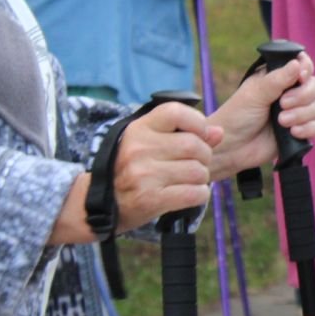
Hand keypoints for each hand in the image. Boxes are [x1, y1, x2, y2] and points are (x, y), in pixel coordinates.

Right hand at [111, 101, 216, 232]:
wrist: (96, 203)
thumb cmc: (131, 169)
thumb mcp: (150, 144)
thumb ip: (186, 135)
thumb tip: (218, 132)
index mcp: (139, 129)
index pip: (176, 112)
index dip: (197, 123)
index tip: (198, 135)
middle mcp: (139, 149)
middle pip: (195, 146)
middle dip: (204, 157)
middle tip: (195, 165)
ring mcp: (143, 174)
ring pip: (199, 172)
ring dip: (201, 179)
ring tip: (187, 181)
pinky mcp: (150, 199)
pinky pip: (195, 194)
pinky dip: (199, 195)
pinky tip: (189, 195)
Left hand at [206, 53, 314, 179]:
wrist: (230, 148)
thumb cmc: (236, 116)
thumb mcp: (254, 94)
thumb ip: (277, 80)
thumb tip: (297, 63)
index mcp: (277, 78)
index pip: (301, 66)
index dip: (306, 69)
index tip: (301, 76)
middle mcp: (289, 93)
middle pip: (314, 86)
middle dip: (302, 95)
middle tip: (283, 104)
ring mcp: (295, 113)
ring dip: (301, 114)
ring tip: (281, 122)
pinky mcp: (299, 131)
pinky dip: (306, 129)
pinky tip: (292, 132)